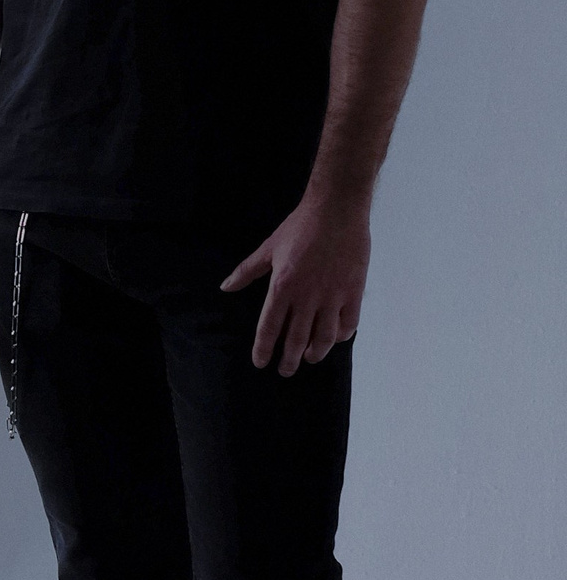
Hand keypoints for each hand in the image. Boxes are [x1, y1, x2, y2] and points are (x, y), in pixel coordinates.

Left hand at [220, 193, 370, 375]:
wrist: (336, 209)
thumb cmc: (300, 226)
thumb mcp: (268, 248)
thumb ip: (247, 272)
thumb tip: (226, 287)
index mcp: (282, 286)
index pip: (269, 327)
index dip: (263, 348)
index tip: (260, 363)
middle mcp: (307, 296)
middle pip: (296, 339)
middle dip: (289, 359)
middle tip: (285, 371)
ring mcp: (332, 296)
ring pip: (323, 337)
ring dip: (315, 353)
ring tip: (309, 359)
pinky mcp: (353, 292)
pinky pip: (348, 324)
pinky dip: (341, 336)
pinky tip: (335, 340)